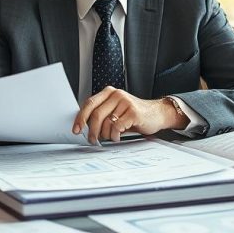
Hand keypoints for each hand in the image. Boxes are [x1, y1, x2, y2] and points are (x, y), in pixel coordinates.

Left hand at [72, 87, 186, 143]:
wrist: (156, 113)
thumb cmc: (133, 114)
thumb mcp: (116, 110)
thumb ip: (102, 114)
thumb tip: (84, 126)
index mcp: (109, 93)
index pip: (89, 104)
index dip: (81, 117)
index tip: (76, 129)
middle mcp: (116, 95)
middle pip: (96, 114)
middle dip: (92, 130)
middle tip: (92, 140)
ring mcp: (126, 102)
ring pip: (106, 122)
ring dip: (105, 134)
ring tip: (110, 137)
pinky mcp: (134, 112)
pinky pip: (117, 127)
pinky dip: (115, 135)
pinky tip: (118, 136)